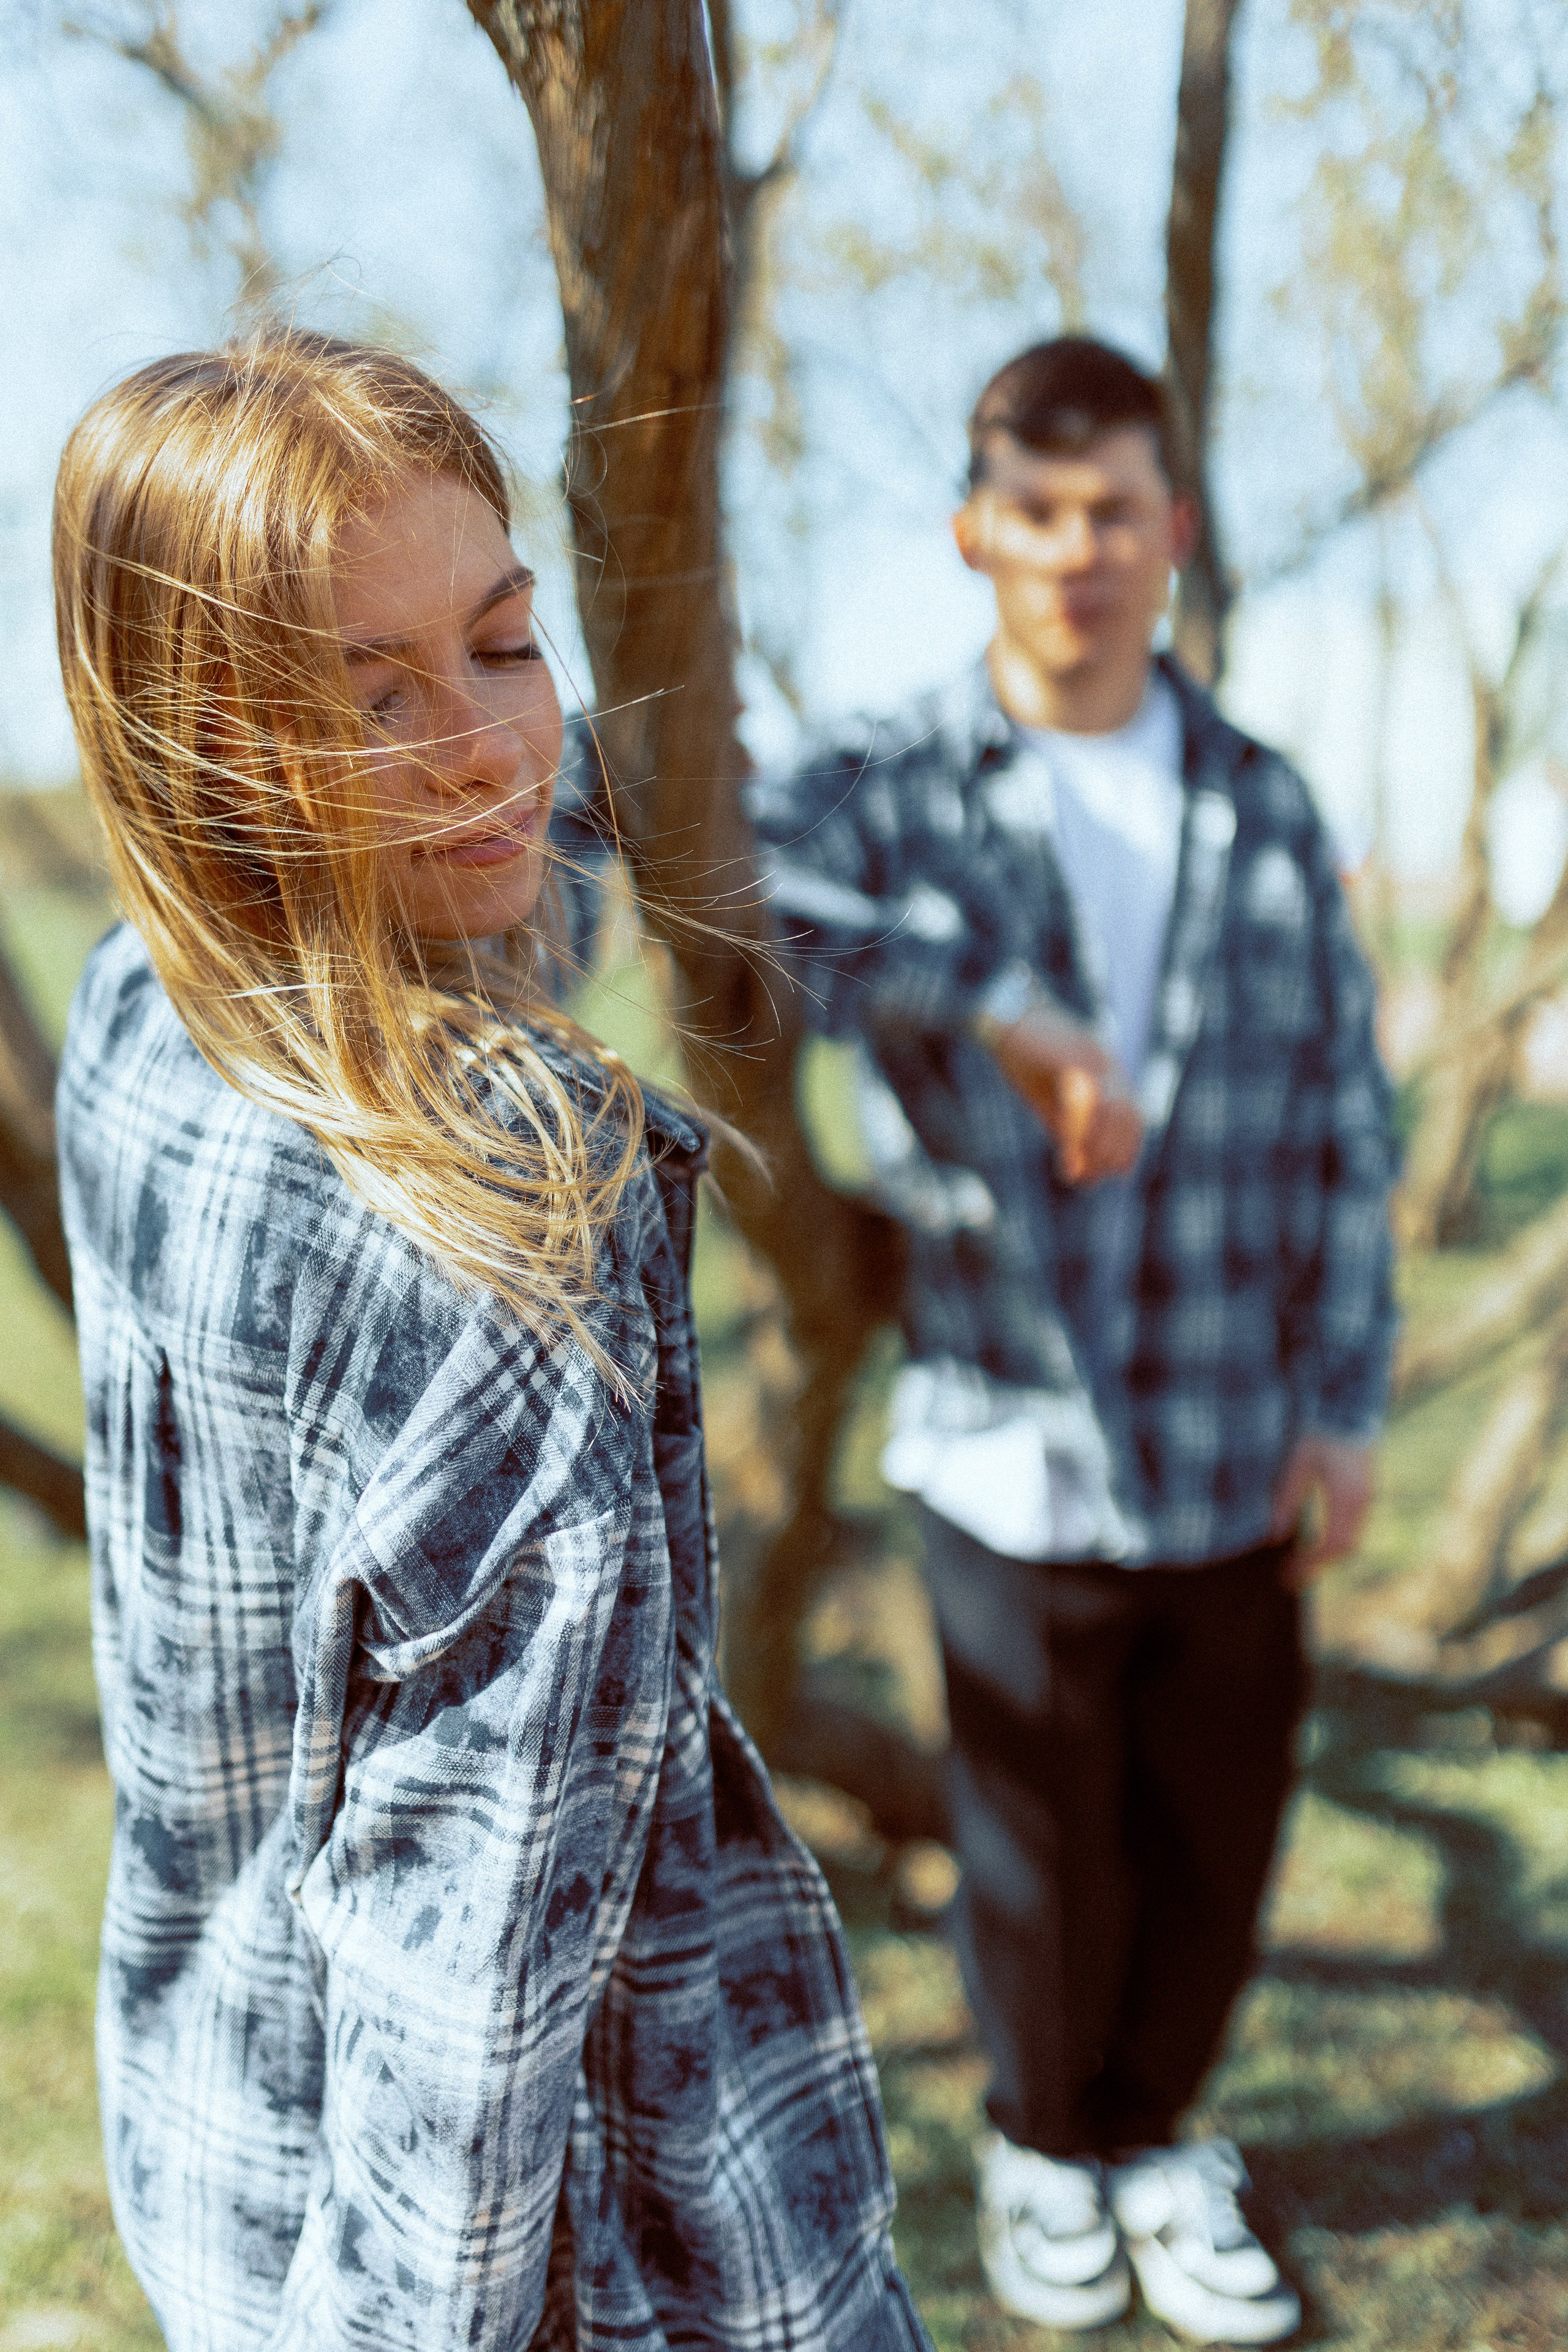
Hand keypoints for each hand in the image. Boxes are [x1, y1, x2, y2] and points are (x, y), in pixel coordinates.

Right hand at [986, 1005, 1142, 1183]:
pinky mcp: (1072, 1057)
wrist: (1002, 1016)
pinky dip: (1077, 1132)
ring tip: (1077, 1171)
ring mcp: (1093, 1059)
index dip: (1126, 1151)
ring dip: (1097, 1148)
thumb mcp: (1048, 1097)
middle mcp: (1108, 1065)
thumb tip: (1076, 1166)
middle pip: (1129, 1119)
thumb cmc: (1025, 1056)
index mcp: (1108, 1073)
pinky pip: (1084, 1101)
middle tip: (1089, 1179)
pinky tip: (1064, 1151)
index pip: (1133, 1119)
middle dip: (1112, 1155)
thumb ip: (1066, 1126)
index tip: (1107, 1175)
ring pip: (1112, 1113)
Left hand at [1270, 1434, 1374, 1586]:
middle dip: (1318, 1565)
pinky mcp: (1365, 1489)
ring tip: (1301, 1563)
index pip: (1331, 1545)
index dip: (1310, 1564)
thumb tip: (1274, 1535)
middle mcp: (1362, 1501)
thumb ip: (1286, 1497)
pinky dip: (1335, 1539)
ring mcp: (1367, 1495)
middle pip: (1345, 1547)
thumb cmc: (1320, 1428)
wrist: (1349, 1405)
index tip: (1288, 1575)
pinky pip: (1352, 1525)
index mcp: (1346, 1497)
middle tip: (1291, 1577)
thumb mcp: (1297, 1460)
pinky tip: (1316, 1541)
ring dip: (1327, 1554)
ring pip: (1351, 1538)